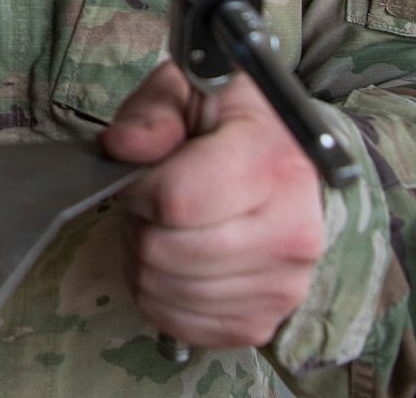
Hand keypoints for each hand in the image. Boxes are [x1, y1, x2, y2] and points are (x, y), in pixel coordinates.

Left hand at [99, 61, 326, 349]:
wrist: (287, 165)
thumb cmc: (230, 125)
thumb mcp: (189, 90)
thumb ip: (153, 112)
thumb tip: (123, 147)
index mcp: (275, 164)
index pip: (176, 200)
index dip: (139, 187)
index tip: (144, 173)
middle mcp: (292, 232)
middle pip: (164, 251)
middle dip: (141, 222)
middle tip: (154, 201)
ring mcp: (283, 286)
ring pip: (163, 290)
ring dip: (146, 259)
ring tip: (167, 226)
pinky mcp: (263, 322)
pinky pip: (178, 323)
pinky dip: (159, 295)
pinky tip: (176, 260)